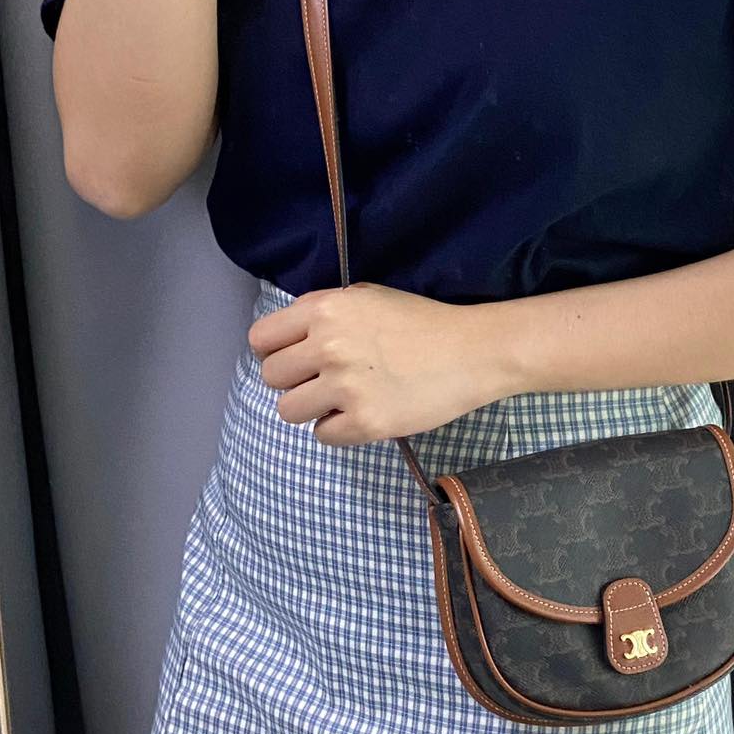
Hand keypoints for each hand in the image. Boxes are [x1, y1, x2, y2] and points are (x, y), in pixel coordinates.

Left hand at [247, 282, 512, 445]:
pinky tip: (364, 413)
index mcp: (324, 311)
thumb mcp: (367, 297)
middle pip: (272, 377)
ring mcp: (345, 388)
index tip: (296, 357)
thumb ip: (324, 312)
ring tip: (341, 400)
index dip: (275, 350)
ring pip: (288, 411)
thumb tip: (292, 337)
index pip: (261, 339)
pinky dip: (339, 429)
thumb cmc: (422, 321)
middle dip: (294, 380)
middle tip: (324, 380)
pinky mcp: (365, 423)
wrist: (472, 351)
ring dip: (311, 408)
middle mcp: (327, 347)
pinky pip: (323, 435)